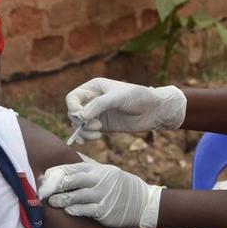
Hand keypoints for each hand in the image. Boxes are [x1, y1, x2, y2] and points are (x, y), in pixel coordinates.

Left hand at [39, 161, 163, 227]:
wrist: (142, 201)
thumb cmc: (119, 185)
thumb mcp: (106, 171)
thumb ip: (88, 166)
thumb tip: (70, 158)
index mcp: (97, 169)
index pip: (71, 168)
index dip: (55, 173)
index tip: (43, 178)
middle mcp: (99, 180)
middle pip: (71, 181)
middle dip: (53, 186)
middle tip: (41, 191)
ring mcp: (102, 195)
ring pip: (75, 197)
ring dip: (60, 200)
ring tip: (51, 202)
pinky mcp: (104, 210)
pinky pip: (84, 210)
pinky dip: (73, 210)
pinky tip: (67, 210)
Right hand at [65, 78, 186, 143]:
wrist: (153, 110)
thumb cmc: (138, 97)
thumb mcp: (118, 97)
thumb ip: (99, 104)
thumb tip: (82, 116)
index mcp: (94, 87)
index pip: (73, 97)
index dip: (73, 108)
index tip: (83, 117)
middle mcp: (93, 99)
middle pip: (73, 112)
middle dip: (80, 121)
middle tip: (96, 126)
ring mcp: (97, 113)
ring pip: (78, 124)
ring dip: (83, 131)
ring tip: (97, 133)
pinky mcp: (102, 125)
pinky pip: (86, 132)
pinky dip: (84, 137)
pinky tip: (87, 140)